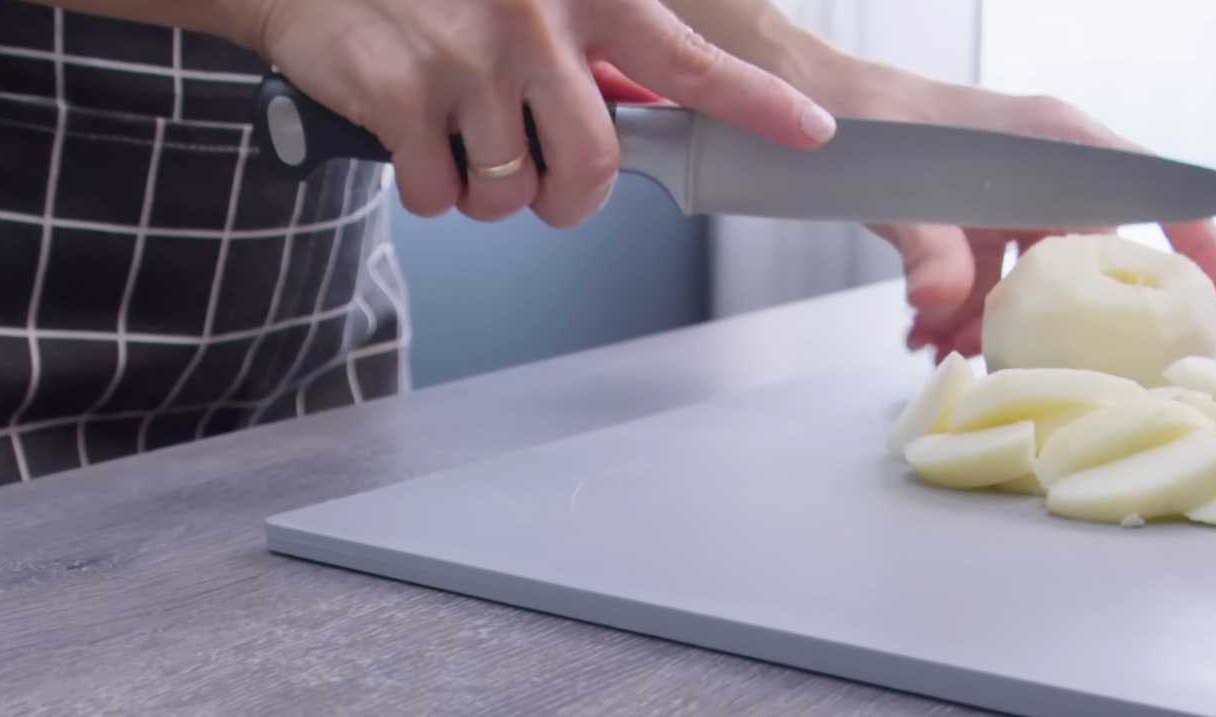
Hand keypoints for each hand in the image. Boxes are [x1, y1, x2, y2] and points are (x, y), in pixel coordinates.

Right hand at [240, 0, 836, 227]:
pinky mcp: (403, 94)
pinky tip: (410, 136)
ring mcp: (468, 57)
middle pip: (591, 167)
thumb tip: (636, 114)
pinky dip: (426, 189)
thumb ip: (587, 43)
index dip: (756, 104)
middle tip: (538, 183)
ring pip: (510, 194)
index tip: (812, 135)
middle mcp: (535, 18)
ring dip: (485, 192)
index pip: (688, 59)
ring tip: (457, 137)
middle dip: (564, 199)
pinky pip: (440, 196)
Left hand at [839, 80, 1215, 358]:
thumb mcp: (903, 188)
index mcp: (1059, 144)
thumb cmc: (875, 125)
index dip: (1198, 245)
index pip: (1154, 192)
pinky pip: (989, 287)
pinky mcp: (975, 229)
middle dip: (1065, 323)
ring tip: (942, 349)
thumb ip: (927, 248)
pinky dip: (957, 320)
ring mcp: (1012, 204)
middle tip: (1051, 370)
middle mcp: (1048, 174)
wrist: (820, 109)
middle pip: (1094, 258)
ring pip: (1034, 285)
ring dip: (993, 330)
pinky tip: (918, 339)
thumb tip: (942, 310)